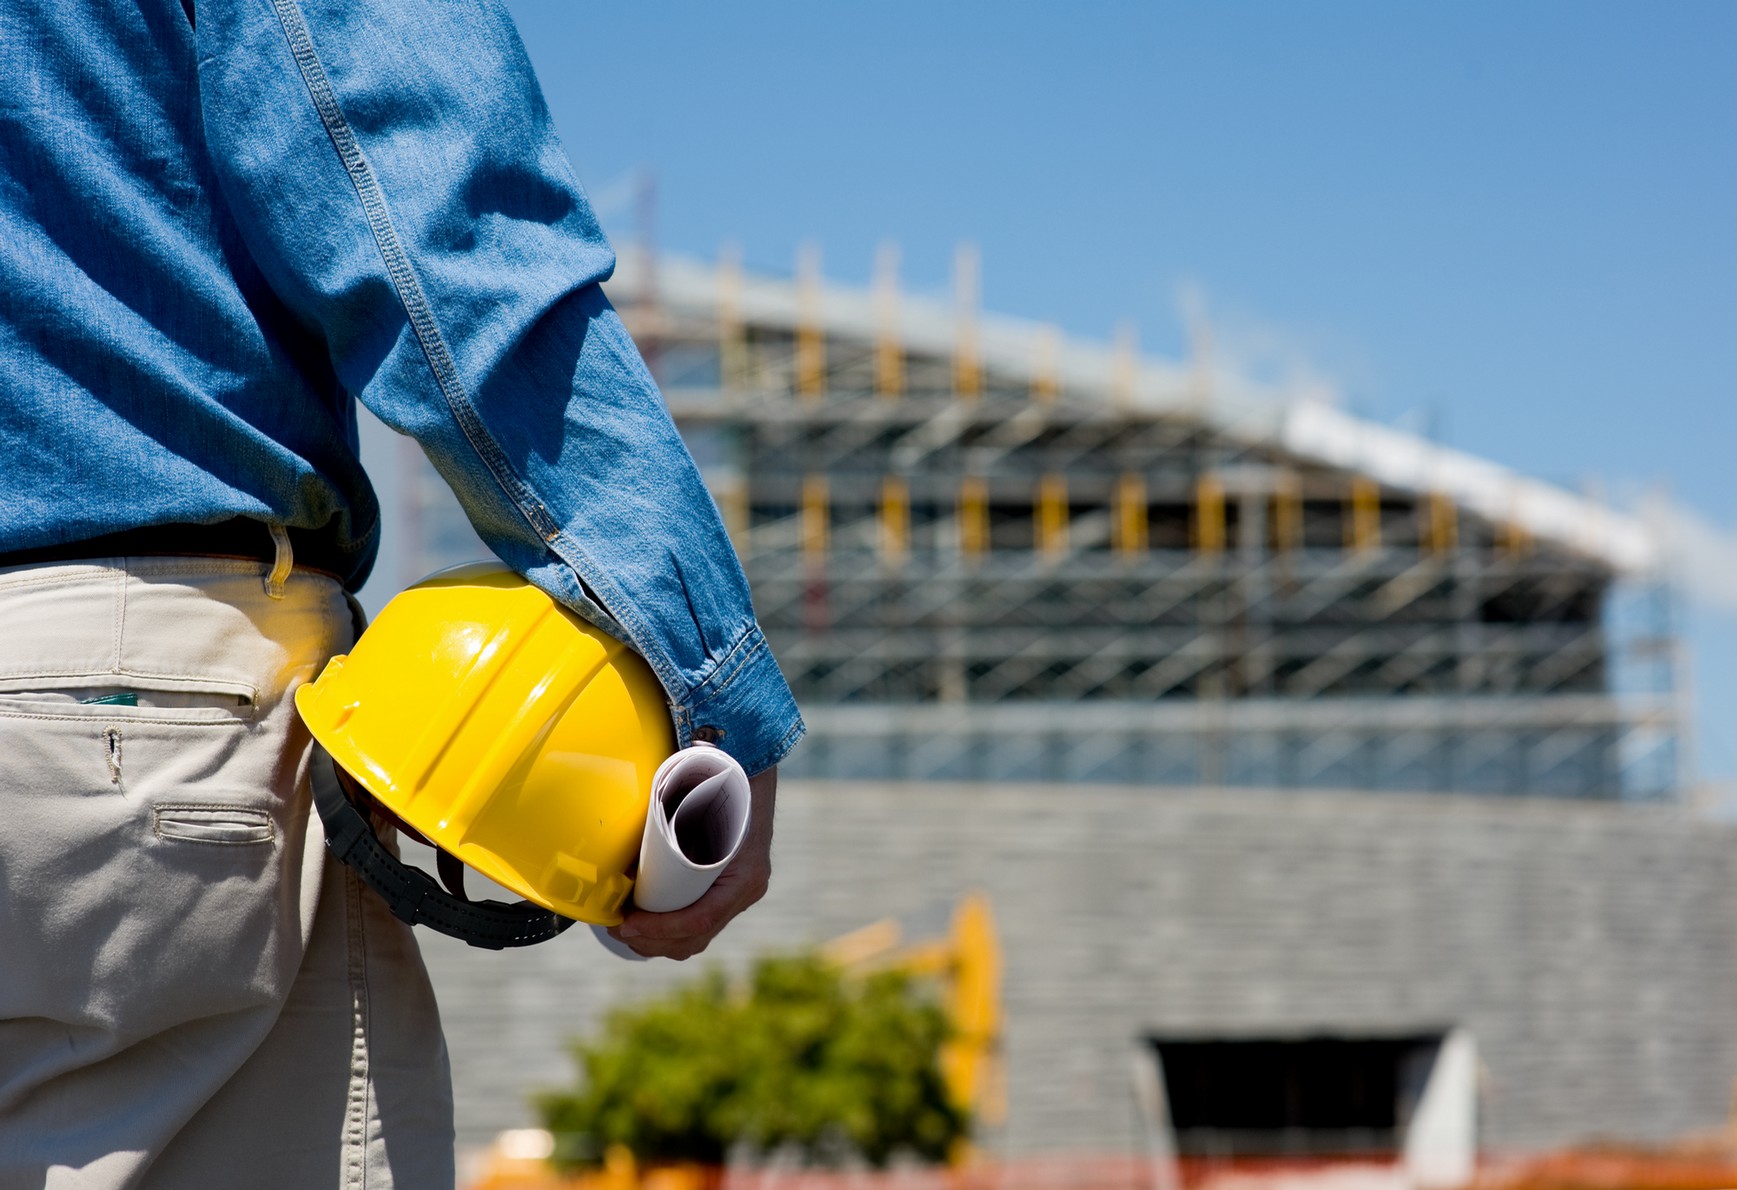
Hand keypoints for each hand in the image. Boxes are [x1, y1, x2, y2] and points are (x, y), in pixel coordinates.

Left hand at [607, 765, 776, 959]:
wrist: (750, 775)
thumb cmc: (720, 785)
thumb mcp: (697, 800)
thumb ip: (669, 817)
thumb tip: (625, 846)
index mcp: (744, 874)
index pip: (702, 918)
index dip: (662, 928)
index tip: (628, 923)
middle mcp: (747, 890)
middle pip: (697, 937)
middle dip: (652, 941)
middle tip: (617, 928)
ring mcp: (741, 895)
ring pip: (698, 938)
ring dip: (658, 942)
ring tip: (626, 929)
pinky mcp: (729, 895)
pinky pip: (700, 926)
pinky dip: (671, 933)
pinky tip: (645, 927)